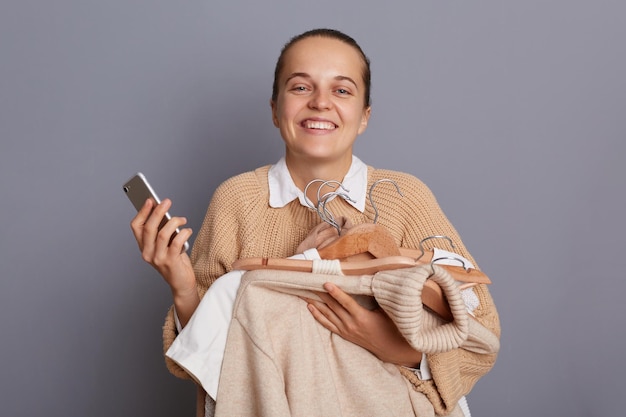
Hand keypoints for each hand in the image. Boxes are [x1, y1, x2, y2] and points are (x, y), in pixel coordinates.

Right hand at [130, 198, 198, 325]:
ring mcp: (158, 259)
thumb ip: (163, 232)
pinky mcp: (171, 262)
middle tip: (167, 201)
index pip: (136, 227)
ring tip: (182, 219)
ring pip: (162, 234)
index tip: (150, 199)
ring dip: (174, 222)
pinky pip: (176, 242)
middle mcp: (147, 253)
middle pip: (149, 228)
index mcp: (143, 247)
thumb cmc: (175, 262)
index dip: (142, 212)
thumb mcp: (166, 245)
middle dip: (158, 212)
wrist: (182, 284)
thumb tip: (165, 212)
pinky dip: (184, 233)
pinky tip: (188, 230)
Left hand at [302, 283, 421, 366]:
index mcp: (362, 317)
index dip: (336, 292)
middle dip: (319, 293)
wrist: (389, 348)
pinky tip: (310, 307)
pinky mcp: (343, 334)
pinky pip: (327, 324)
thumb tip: (369, 282)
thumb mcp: (385, 311)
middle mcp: (350, 324)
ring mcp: (345, 330)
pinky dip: (317, 315)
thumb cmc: (390, 327)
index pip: (346, 302)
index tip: (326, 283)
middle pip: (332, 306)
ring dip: (314, 302)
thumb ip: (376, 298)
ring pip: (326, 314)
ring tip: (303, 292)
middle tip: (308, 282)